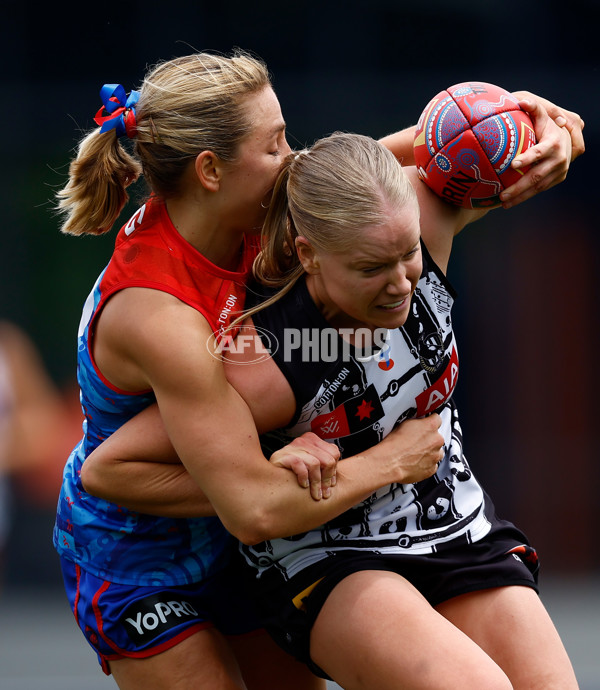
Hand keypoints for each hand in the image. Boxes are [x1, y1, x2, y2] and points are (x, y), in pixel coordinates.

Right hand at [269, 432, 339, 500]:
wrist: (268, 476)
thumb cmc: (291, 473)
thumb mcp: (310, 466)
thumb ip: (323, 466)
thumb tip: (335, 479)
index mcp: (313, 440)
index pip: (334, 452)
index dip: (334, 471)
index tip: (331, 485)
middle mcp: (304, 440)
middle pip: (327, 459)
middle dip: (327, 480)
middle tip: (324, 494)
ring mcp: (292, 447)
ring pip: (315, 464)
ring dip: (317, 483)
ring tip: (315, 494)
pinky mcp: (283, 456)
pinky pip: (300, 466)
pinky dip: (304, 478)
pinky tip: (303, 485)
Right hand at [379, 414, 444, 484]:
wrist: (390, 462)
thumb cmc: (394, 444)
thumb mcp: (405, 424)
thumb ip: (418, 423)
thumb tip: (419, 424)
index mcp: (431, 426)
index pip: (437, 419)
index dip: (430, 422)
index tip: (427, 424)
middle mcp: (436, 441)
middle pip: (438, 437)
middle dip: (429, 439)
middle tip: (417, 441)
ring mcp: (435, 456)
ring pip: (437, 452)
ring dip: (429, 451)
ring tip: (415, 452)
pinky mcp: (432, 469)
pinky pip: (433, 464)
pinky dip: (426, 463)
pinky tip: (415, 461)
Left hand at [500, 94, 583, 208]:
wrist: (563, 137)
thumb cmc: (545, 125)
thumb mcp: (540, 115)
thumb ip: (533, 108)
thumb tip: (523, 101)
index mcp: (554, 142)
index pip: (538, 153)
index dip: (527, 159)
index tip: (513, 164)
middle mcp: (560, 159)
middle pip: (536, 176)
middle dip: (519, 187)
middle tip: (502, 194)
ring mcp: (560, 171)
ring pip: (538, 187)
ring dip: (520, 196)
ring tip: (503, 202)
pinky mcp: (557, 178)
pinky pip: (540, 190)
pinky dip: (526, 196)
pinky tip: (511, 202)